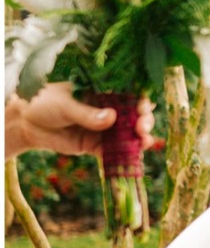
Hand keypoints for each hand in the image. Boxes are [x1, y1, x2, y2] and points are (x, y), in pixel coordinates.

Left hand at [6, 86, 156, 158]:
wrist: (26, 122)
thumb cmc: (44, 102)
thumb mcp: (66, 104)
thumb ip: (88, 113)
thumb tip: (112, 118)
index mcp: (103, 91)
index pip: (128, 94)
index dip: (141, 100)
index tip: (144, 107)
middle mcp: (107, 109)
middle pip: (133, 115)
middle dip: (143, 120)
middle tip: (143, 127)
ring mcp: (103, 129)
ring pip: (128, 134)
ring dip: (139, 138)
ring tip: (145, 142)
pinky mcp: (95, 145)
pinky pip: (114, 151)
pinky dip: (125, 155)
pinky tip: (134, 156)